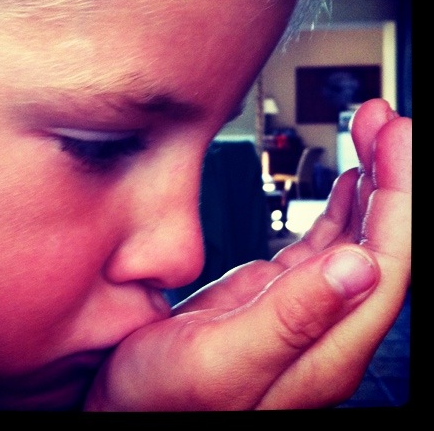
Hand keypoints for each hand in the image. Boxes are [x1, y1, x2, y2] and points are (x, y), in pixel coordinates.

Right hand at [84, 99, 410, 410]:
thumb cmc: (163, 400)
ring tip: (371, 133)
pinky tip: (350, 182)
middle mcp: (324, 326)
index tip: (394, 137)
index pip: (387, 261)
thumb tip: (358, 268)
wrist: (124, 404)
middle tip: (383, 121)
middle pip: (382, 242)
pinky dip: (342, 205)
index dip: (399, 195)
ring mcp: (302, 307)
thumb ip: (291, 320)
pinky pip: (325, 241)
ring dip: (372, 181)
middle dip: (392, 176)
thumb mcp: (222, 361)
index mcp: (325, 347)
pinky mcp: (275, 294)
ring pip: (358, 236)